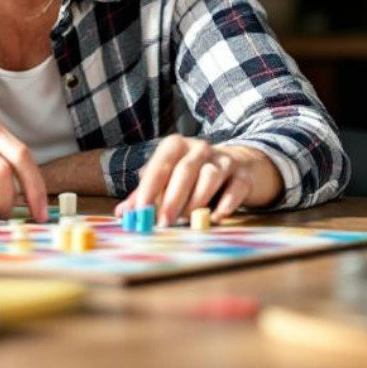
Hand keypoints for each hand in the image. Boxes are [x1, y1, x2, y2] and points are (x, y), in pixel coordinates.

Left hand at [114, 136, 282, 224]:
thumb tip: (123, 214)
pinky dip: (226, 204)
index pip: (160, 164)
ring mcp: (224, 159)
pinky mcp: (243, 174)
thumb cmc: (192, 174)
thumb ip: (145, 196)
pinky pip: (236, 188)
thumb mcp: (167, 180)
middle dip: (172, 198)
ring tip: (187, 220)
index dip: (149, 188)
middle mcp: (200, 148)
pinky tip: (216, 217)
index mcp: (176, 146)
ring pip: (210, 177)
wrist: (236, 165)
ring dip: (197, 201)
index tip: (141, 210)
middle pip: (184, 170)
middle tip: (164, 221)